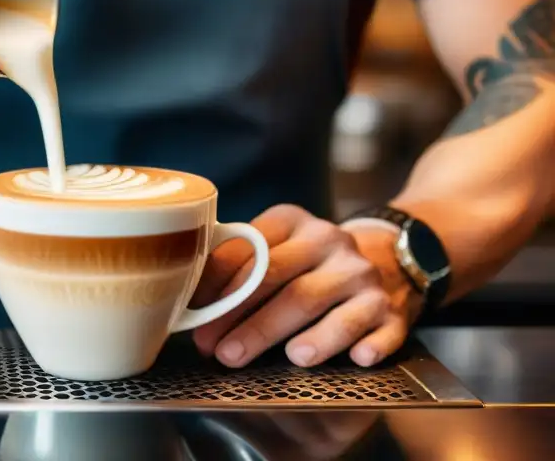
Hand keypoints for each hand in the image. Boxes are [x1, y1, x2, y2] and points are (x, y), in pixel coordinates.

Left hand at [191, 204, 420, 367]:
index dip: (219, 287)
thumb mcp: (274, 247)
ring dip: (304, 334)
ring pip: (324, 303)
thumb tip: (191, 304)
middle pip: (281, 280)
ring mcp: (361, 275)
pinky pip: (379, 326)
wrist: (384, 258)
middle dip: (247, 320)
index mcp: (290, 221)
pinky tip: (357, 358)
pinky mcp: (390, 308)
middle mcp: (328, 242)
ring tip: (287, 359)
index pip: (249, 251)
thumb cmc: (307, 262)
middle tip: (221, 350)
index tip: (196, 318)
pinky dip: (369, 343)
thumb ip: (238, 266)